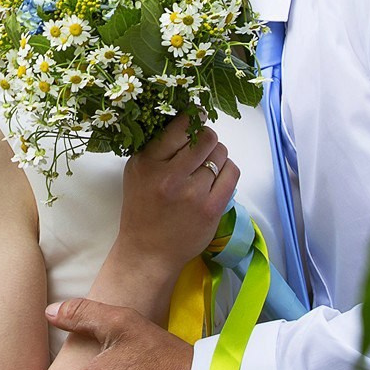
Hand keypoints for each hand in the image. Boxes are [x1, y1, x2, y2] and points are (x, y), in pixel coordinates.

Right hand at [112, 116, 238, 276]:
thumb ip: (157, 148)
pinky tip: (218, 176)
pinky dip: (228, 169)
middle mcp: (170, 177)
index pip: (180, 127)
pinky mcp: (211, 208)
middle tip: (203, 145)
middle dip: (207, 137)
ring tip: (207, 166)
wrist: (148, 252)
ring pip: (221, 154)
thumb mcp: (137, 173)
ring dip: (218, 155)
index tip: (197, 118)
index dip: (194, 118)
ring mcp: (192, 194)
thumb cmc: (142, 209)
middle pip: (206, 137)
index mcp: (148, 163)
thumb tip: (186, 118)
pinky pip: (232, 173)